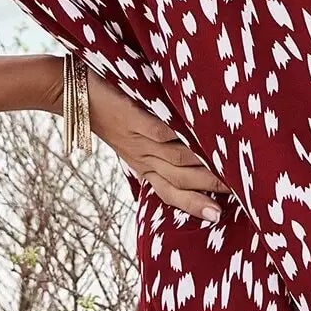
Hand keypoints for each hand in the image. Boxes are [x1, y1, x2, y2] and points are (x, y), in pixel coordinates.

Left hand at [86, 72, 232, 222]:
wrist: (72, 94)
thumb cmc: (109, 112)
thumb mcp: (131, 138)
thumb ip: (159, 146)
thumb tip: (195, 149)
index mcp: (142, 164)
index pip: (170, 193)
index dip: (194, 205)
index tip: (219, 216)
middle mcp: (142, 157)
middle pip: (179, 180)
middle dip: (209, 187)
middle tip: (239, 190)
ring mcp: (137, 137)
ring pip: (175, 159)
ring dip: (202, 165)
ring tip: (227, 167)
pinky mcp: (132, 115)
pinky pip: (158, 129)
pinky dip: (178, 134)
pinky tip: (198, 134)